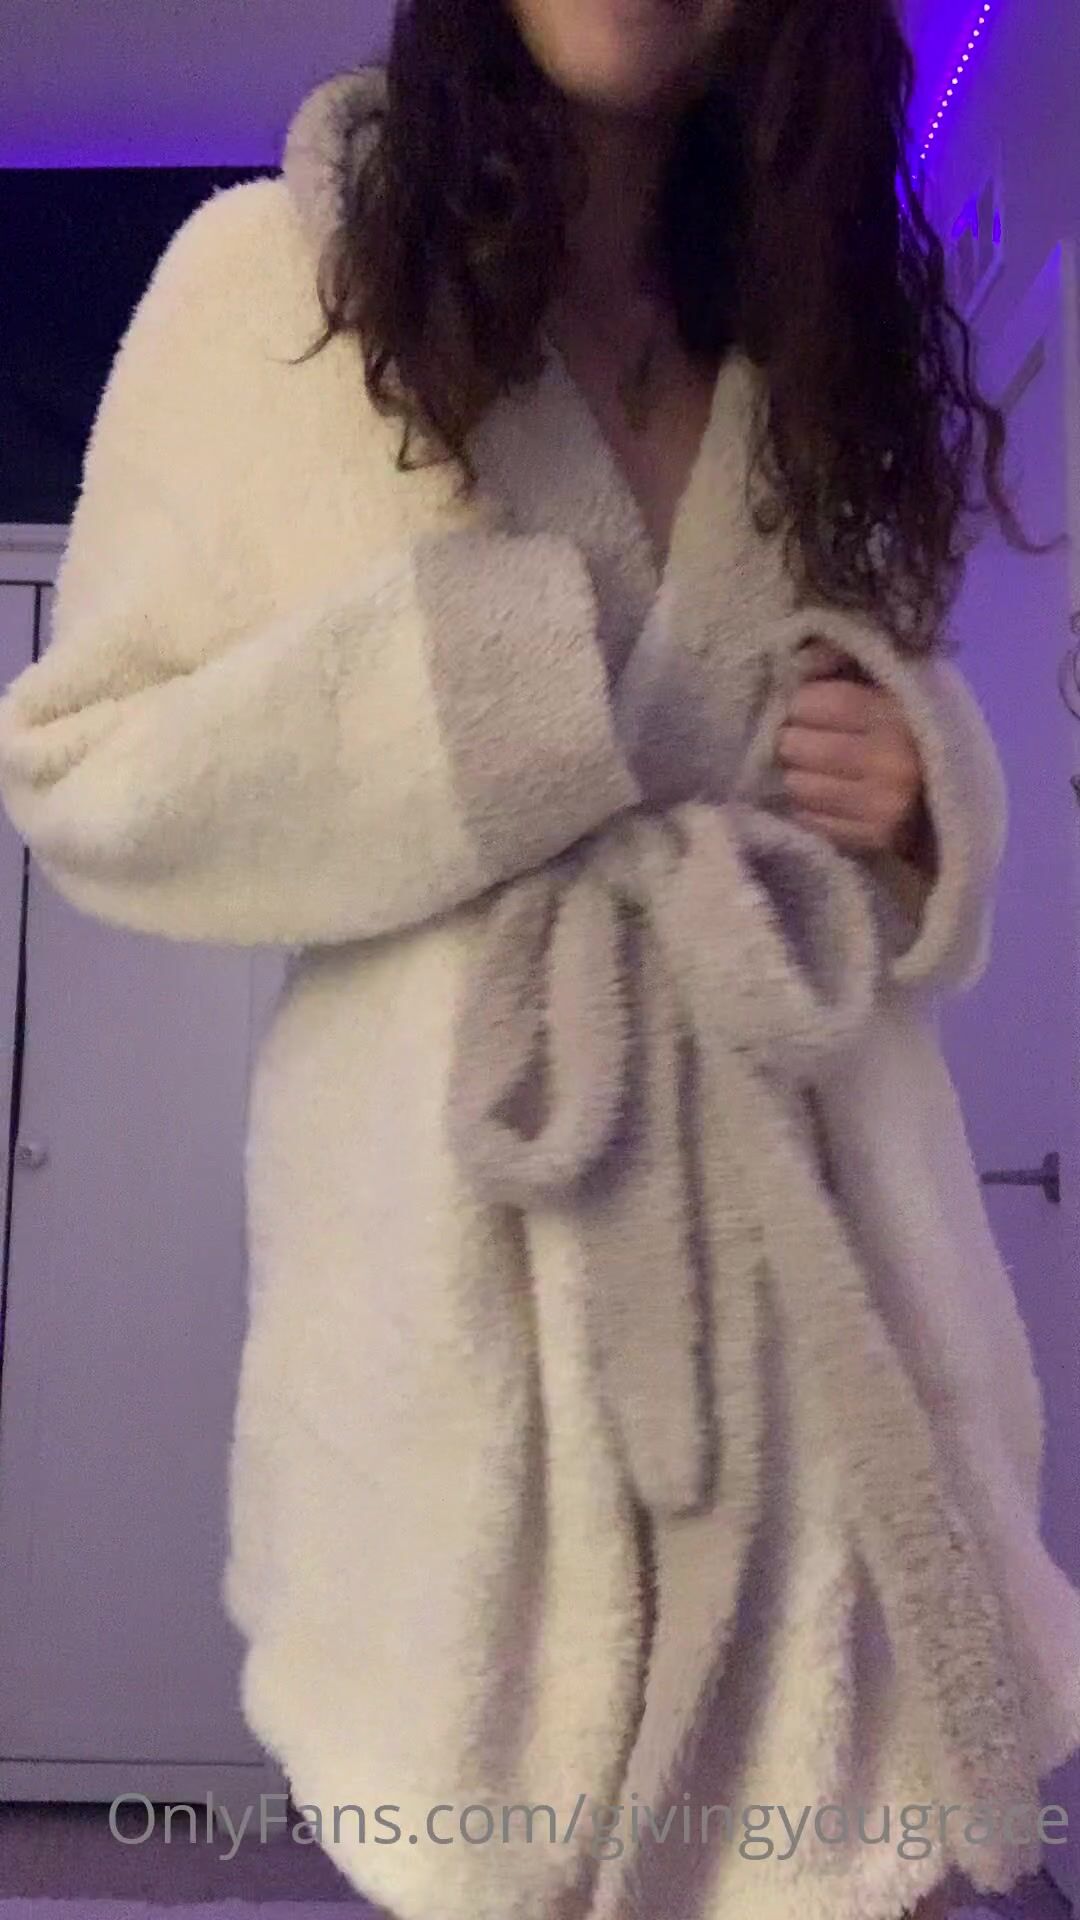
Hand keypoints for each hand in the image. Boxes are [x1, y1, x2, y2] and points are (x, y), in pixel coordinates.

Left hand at [774, 640, 935, 872]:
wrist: (954, 788)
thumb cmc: (910, 724)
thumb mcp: (890, 681)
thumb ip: (845, 660)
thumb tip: (799, 658)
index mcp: (899, 716)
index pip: (822, 703)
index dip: (801, 702)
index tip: (802, 705)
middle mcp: (892, 764)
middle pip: (800, 746)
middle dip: (790, 738)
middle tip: (797, 736)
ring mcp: (882, 806)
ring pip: (799, 785)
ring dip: (796, 772)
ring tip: (810, 765)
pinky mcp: (872, 838)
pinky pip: (811, 819)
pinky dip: (807, 804)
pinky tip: (825, 792)